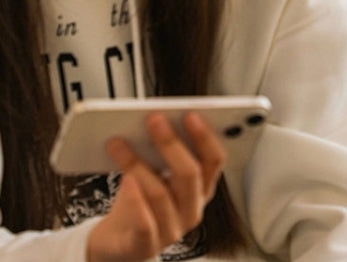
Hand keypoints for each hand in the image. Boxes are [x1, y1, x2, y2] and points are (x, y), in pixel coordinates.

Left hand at [86, 112, 225, 261]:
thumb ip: (163, 153)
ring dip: (138, 163)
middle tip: (153, 120)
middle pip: (189, 173)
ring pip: (161, 193)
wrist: (116, 245)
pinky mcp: (144, 247)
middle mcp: (191, 210)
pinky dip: (135, 199)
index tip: (190, 115)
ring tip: (119, 143)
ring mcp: (170, 230)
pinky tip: (125, 180)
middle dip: (170, 143)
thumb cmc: (140, 203)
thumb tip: (157, 121)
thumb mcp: (158, 175)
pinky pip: (144, 224)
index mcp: (201, 189)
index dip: (205, 137)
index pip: (214, 160)